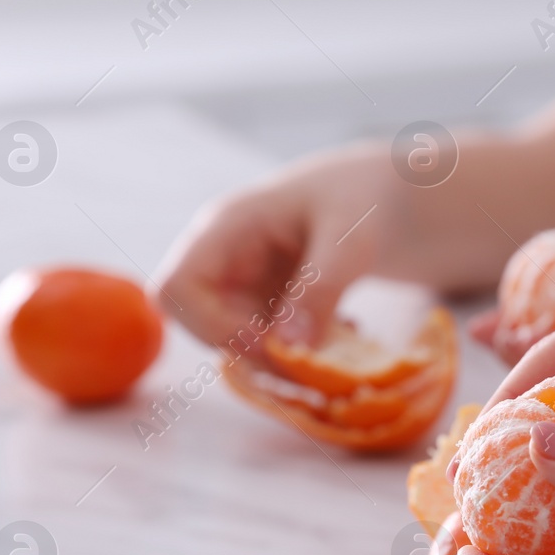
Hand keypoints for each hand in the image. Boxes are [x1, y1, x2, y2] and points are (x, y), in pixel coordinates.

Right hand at [153, 149, 394, 349]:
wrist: (377, 195)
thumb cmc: (359, 199)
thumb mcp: (351, 239)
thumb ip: (320, 287)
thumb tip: (290, 348)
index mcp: (225, 228)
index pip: (176, 288)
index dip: (211, 327)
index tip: (269, 344)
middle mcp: (222, 260)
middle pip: (199, 325)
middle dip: (251, 352)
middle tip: (311, 359)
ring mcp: (241, 285)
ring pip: (234, 343)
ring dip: (281, 359)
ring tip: (337, 343)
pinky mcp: (265, 305)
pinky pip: (267, 344)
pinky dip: (300, 352)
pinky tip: (344, 333)